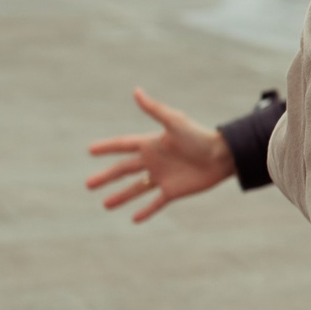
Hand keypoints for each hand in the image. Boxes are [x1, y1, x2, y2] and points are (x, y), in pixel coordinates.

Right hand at [85, 88, 233, 221]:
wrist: (223, 156)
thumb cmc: (199, 136)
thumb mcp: (175, 122)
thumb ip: (154, 109)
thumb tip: (136, 90)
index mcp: (151, 144)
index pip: (123, 146)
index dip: (106, 147)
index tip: (90, 150)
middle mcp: (154, 161)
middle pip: (123, 170)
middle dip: (106, 177)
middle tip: (88, 184)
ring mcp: (162, 177)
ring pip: (136, 189)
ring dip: (121, 196)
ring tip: (105, 205)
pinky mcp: (173, 191)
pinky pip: (156, 203)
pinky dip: (146, 211)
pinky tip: (134, 219)